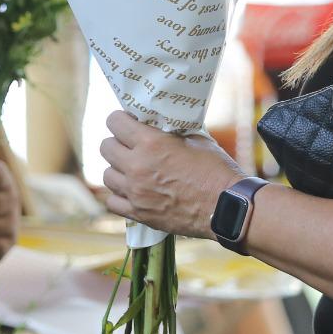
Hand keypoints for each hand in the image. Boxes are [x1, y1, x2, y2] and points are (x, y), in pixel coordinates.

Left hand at [101, 112, 245, 237]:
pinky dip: (119, 196)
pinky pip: (112, 202)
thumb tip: (158, 122)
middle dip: (117, 143)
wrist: (226, 207)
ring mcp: (135, 192)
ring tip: (132, 170)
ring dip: (117, 170)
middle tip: (130, 146)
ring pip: (106, 175)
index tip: (129, 123)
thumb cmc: (215, 170)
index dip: (121, 120)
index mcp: (151, 144)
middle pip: (105, 147)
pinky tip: (132, 191)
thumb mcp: (195, 139)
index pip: (114, 122)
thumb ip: (171, 131)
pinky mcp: (139, 214)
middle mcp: (137, 167)